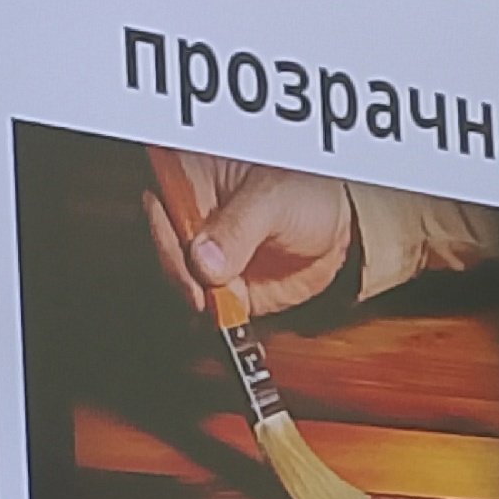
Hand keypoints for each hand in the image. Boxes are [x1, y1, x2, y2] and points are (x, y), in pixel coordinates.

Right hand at [141, 154, 353, 315]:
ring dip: (197, 297)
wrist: (338, 230)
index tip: (186, 254)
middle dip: (180, 271)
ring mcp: (204, 255)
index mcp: (193, 178)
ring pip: (181, 281)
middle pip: (164, 248)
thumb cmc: (307, 193)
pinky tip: (225, 320)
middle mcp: (191, 217)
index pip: (159, 203)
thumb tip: (204, 261)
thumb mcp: (273, 199)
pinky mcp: (221, 287)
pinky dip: (214, 318)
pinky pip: (207, 307)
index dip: (164, 230)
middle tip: (203, 286)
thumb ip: (238, 228)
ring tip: (222, 301)